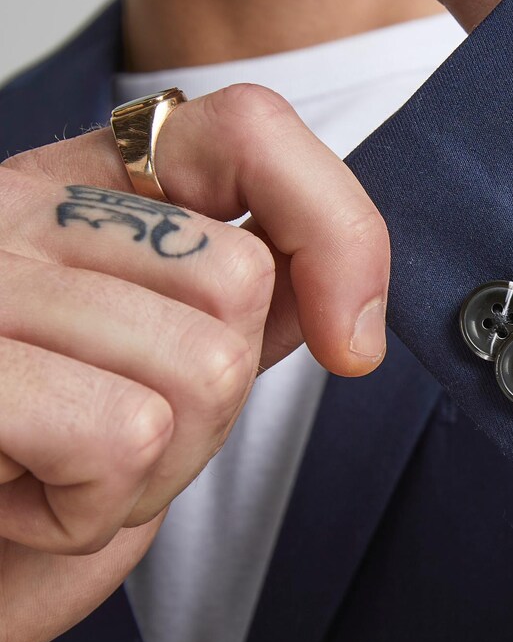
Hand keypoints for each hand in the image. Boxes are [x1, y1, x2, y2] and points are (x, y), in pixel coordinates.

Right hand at [0, 84, 389, 641]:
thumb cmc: (31, 473)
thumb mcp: (155, 370)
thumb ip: (237, 309)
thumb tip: (347, 300)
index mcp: (75, 189)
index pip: (249, 130)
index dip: (334, 234)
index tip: (350, 342)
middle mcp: (12, 206)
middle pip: (241, 281)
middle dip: (213, 407)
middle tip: (113, 440)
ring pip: (204, 368)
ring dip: (153, 472)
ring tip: (61, 472)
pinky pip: (124, 435)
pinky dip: (93, 511)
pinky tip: (21, 505)